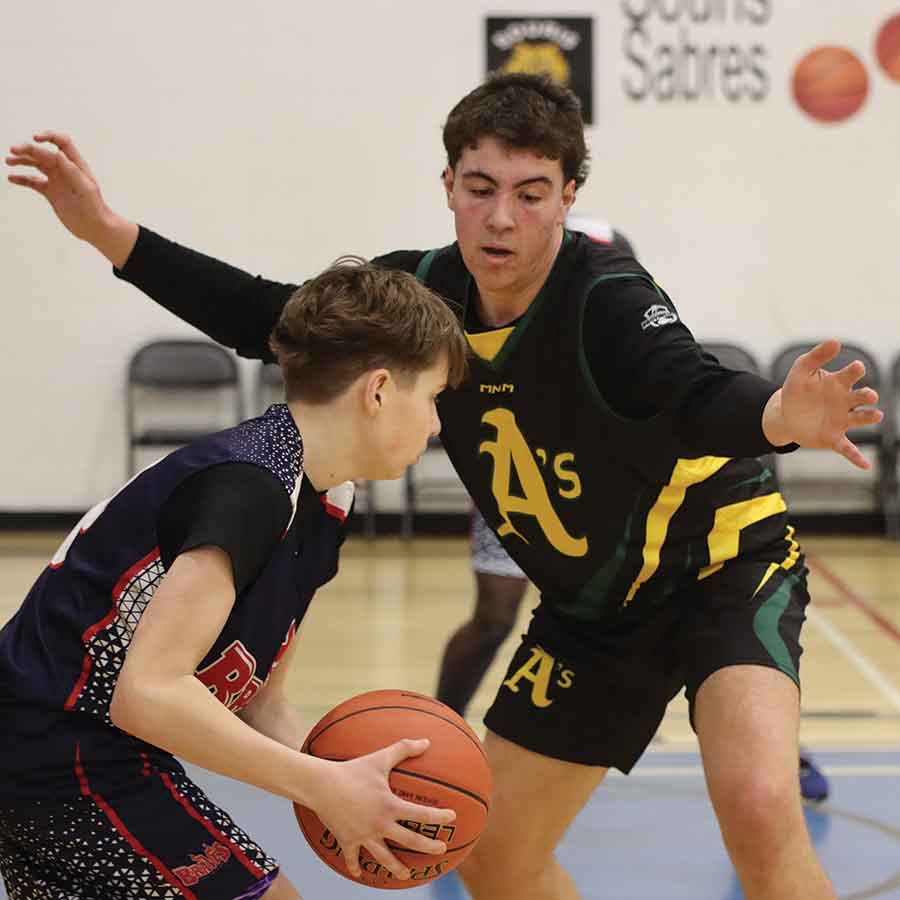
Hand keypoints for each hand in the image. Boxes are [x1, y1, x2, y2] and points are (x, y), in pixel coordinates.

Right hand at [6, 131, 136, 265]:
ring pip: (36, 164)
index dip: (49, 136)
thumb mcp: (85, 188)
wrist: (95, 227)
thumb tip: (58, 153)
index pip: (62, 142)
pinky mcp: (50, 192)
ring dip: (22, 161)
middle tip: (13, 150)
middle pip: (44, 152)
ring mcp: (57, 180)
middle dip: (28, 149)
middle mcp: (65, 169)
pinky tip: (12, 178)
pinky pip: (33, 181)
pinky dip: (22, 179)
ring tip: (8, 161)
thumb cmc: (95, 208)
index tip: (35, 138)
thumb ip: (72, 171)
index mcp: (76, 165)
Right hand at [307, 738, 455, 880]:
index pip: (421, 814)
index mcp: (390, 806)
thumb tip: (426, 741)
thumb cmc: (353, 769)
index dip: (439, 817)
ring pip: (384, 857)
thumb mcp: (380, 757)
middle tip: (442, 850)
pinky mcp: (347, 841)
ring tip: (406, 876)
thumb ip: (404, 749)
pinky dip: (356, 867)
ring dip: (396, 868)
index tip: (452, 818)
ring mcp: (363, 836)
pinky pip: (352, 858)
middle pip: (409, 841)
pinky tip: (360, 874)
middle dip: (428, 847)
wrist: (322, 785)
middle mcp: (379, 825)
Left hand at [763, 340, 883, 468]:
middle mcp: (845, 402)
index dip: (854, 371)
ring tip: (875, 415)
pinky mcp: (833, 438)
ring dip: (869, 417)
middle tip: (868, 395)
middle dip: (867, 396)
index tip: (856, 368)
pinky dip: (856, 457)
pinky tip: (865, 466)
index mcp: (838, 384)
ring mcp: (841, 420)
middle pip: (861, 397)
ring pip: (860, 419)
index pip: (851, 375)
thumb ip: (816, 356)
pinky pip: (847, 449)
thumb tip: (835, 341)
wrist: (786, 414)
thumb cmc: (797, 390)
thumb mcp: (801, 370)